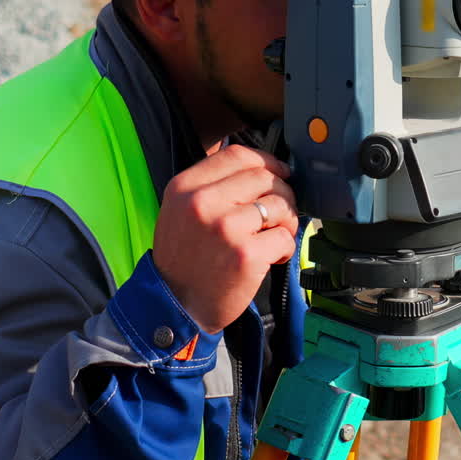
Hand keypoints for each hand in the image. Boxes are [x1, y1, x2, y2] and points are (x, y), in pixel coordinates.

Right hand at [152, 144, 297, 332]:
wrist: (174, 305)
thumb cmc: (184, 257)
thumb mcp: (181, 210)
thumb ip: (213, 185)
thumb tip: (262, 168)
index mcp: (186, 187)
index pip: (238, 154)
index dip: (267, 161)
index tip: (279, 173)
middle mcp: (203, 203)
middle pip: (263, 176)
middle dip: (281, 193)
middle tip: (279, 214)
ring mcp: (225, 228)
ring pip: (279, 204)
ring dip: (285, 221)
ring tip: (273, 237)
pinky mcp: (246, 255)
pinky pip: (284, 237)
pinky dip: (285, 247)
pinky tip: (271, 257)